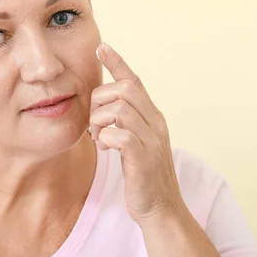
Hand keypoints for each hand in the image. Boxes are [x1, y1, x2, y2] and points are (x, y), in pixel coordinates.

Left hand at [89, 42, 184, 224]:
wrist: (160, 209)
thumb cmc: (142, 175)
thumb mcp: (133, 142)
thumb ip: (123, 123)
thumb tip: (102, 108)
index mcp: (152, 117)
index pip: (134, 81)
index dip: (117, 63)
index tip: (101, 47)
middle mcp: (155, 123)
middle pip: (124, 89)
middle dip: (100, 100)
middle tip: (95, 122)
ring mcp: (152, 140)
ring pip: (118, 109)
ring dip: (99, 121)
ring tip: (99, 138)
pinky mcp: (143, 158)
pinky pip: (118, 135)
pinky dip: (104, 138)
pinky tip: (105, 149)